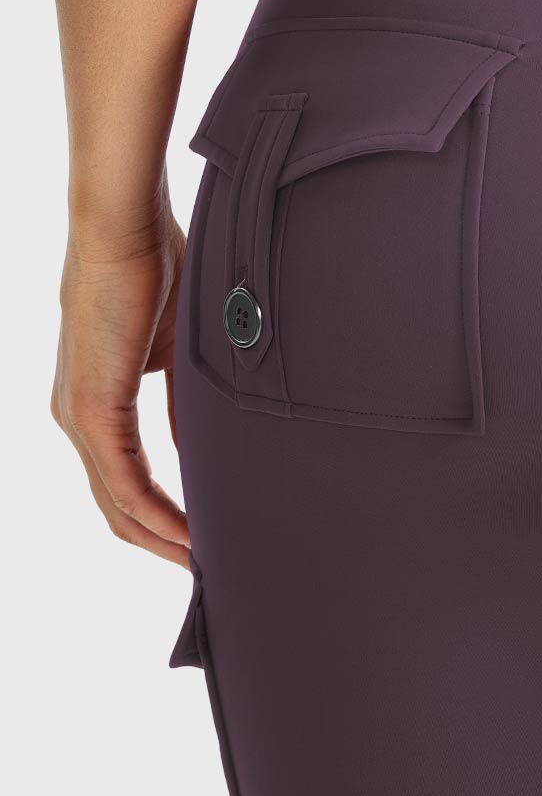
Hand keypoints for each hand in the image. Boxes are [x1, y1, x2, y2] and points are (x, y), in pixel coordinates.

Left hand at [52, 209, 189, 567]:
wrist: (126, 226)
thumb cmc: (157, 265)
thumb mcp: (179, 349)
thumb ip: (186, 402)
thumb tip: (204, 443)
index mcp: (96, 402)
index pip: (126, 483)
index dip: (163, 518)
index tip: (207, 539)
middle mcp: (77, 418)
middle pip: (117, 508)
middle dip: (162, 544)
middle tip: (210, 569)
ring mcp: (79, 417)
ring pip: (117, 505)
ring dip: (162, 540)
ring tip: (207, 564)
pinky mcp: (91, 411)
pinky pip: (125, 484)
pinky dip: (159, 516)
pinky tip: (190, 537)